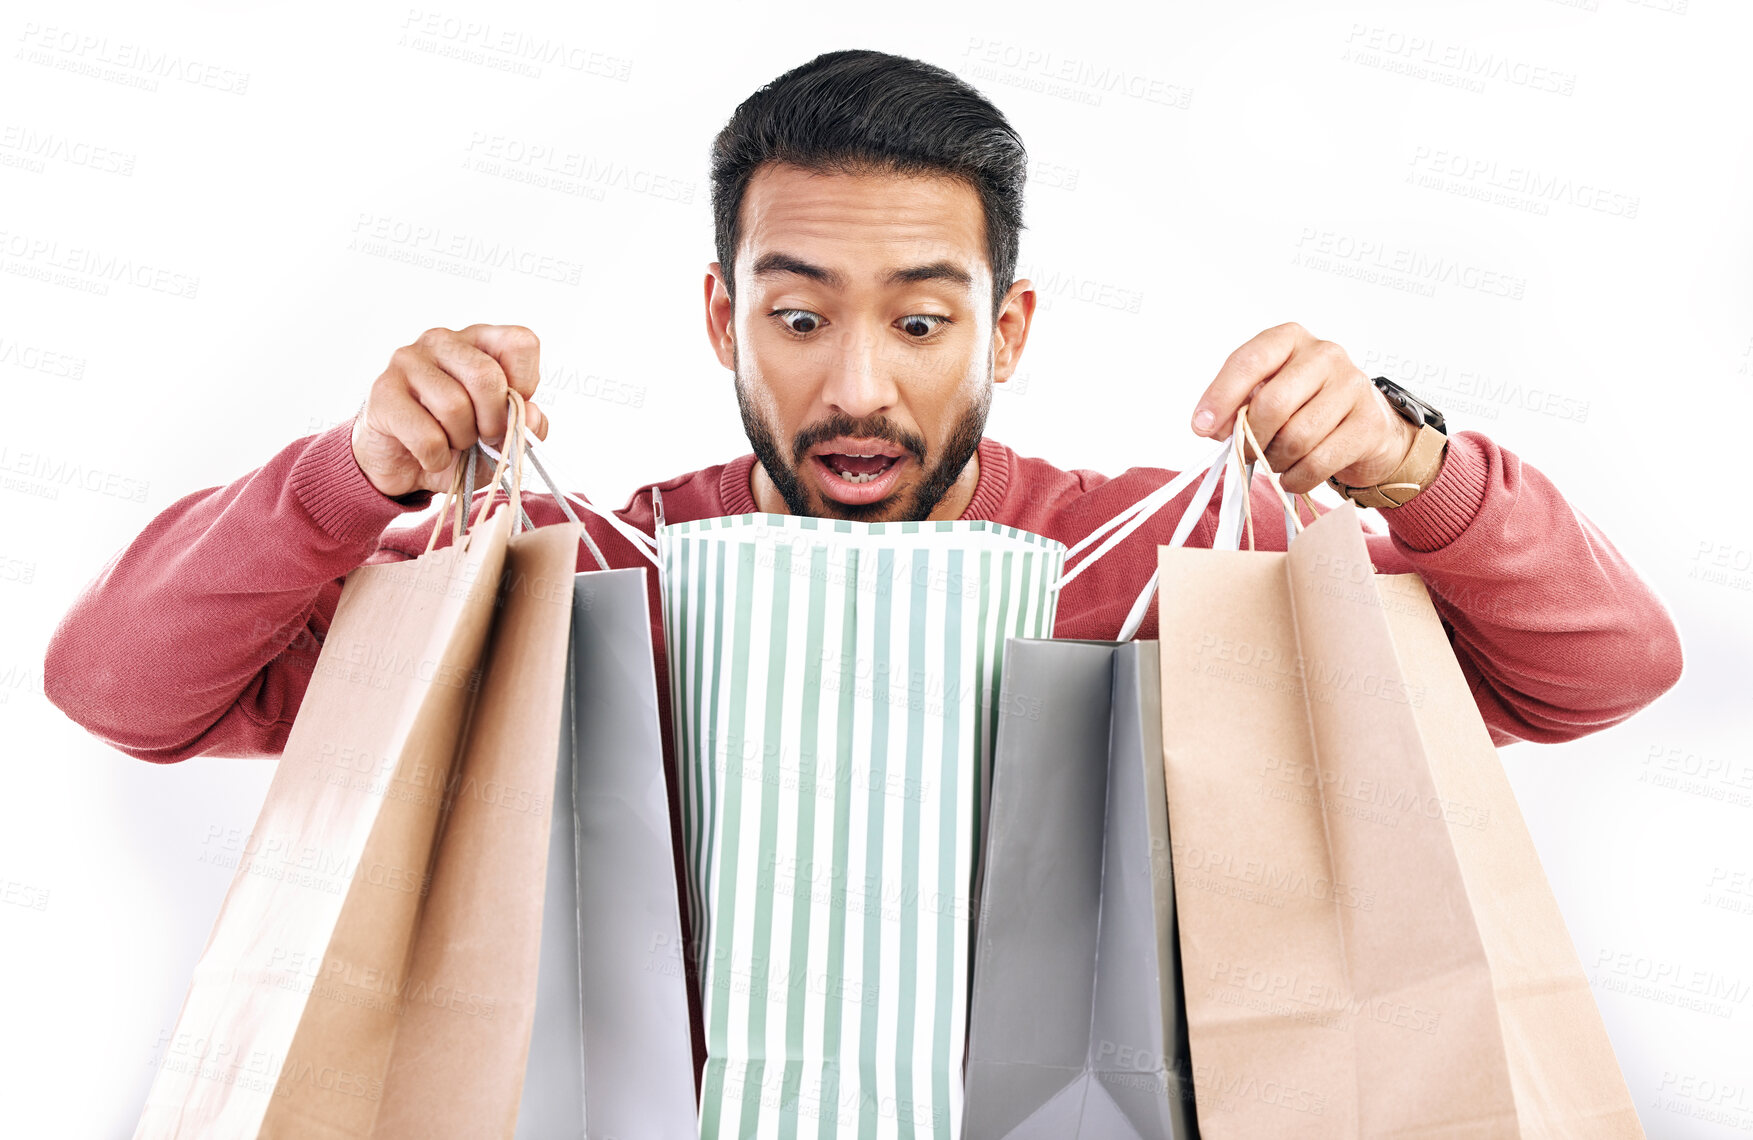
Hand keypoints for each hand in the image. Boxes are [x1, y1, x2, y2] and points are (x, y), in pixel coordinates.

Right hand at [350, 324, 549, 498]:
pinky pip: (427, 436)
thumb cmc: (455, 441)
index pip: (520, 342)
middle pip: (487, 376)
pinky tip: (429, 455)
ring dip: (461, 441)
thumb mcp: (501, 439)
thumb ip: (525, 427)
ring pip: (455, 407)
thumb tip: (533, 416)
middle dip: (493, 421)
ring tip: (451, 442)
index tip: (510, 410)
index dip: (525, 384)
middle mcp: (442, 341)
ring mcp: (408, 361)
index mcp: (479, 341)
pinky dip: (436, 458)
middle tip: (483, 437)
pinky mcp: (383, 391)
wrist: (402, 464)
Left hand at [1189, 322, 1417, 495]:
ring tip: (1275, 461)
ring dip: (1274, 461)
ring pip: (1295, 438)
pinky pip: (1317, 462)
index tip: (1201, 426)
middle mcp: (1325, 354)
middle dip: (1251, 438)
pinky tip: (1292, 476)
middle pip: (1272, 404)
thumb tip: (1209, 426)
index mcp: (1290, 339)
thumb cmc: (1303, 408)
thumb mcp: (1265, 394)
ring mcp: (1352, 386)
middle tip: (1247, 452)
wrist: (1364, 429)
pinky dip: (1295, 478)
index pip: (1249, 361)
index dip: (1221, 397)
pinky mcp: (1368, 424)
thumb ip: (1235, 405)